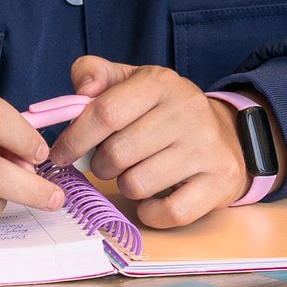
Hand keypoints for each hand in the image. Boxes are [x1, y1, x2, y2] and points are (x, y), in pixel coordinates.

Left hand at [46, 57, 248, 226]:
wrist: (226, 133)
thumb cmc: (162, 110)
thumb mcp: (130, 81)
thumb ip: (95, 74)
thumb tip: (82, 91)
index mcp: (160, 83)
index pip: (105, 112)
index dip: (74, 138)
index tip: (61, 153)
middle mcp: (188, 111)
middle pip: (117, 153)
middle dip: (99, 165)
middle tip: (104, 163)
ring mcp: (207, 148)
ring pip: (137, 184)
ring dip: (125, 186)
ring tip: (134, 173)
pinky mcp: (221, 181)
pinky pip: (169, 212)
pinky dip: (151, 212)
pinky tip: (151, 197)